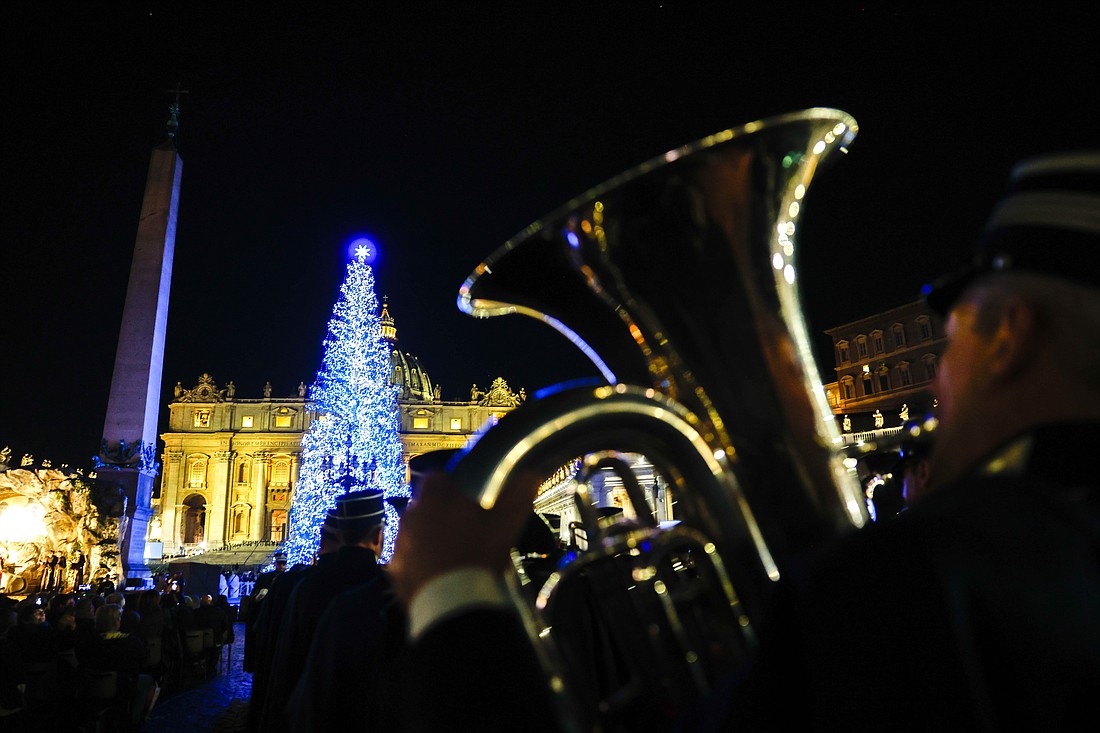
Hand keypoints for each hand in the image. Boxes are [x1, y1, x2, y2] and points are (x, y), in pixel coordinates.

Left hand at [390, 469, 538, 606]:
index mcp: (435, 498)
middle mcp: (411, 516)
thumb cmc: (479, 554)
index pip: (438, 477)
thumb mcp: (507, 523)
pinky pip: (408, 561)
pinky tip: (440, 577)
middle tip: (466, 533)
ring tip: (453, 557)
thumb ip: (518, 494)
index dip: (454, 487)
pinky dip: (420, 564)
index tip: (469, 503)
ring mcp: (400, 545)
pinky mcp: (395, 571)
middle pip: (426, 506)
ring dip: (429, 539)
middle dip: (442, 515)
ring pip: (415, 533)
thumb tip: (531, 475)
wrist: (452, 603)